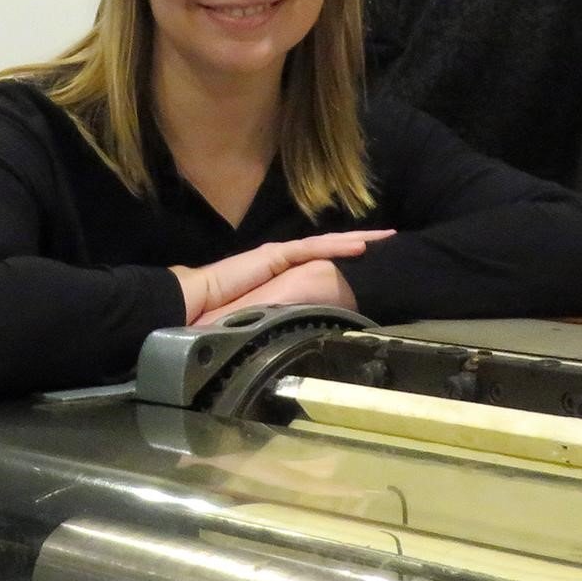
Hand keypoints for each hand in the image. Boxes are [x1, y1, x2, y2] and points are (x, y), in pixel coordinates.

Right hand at [173, 231, 389, 322]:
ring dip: (357, 241)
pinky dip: (337, 246)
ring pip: (327, 245)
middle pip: (330, 252)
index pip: (320, 269)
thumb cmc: (219, 319)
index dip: (345, 265)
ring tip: (385, 238)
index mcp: (282, 281)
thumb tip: (304, 341)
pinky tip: (361, 246)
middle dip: (359, 246)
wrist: (192, 305)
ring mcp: (281, 257)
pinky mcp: (275, 254)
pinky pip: (312, 248)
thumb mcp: (262, 324)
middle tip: (389, 243)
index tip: (370, 268)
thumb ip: (283, 324)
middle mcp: (285, 264)